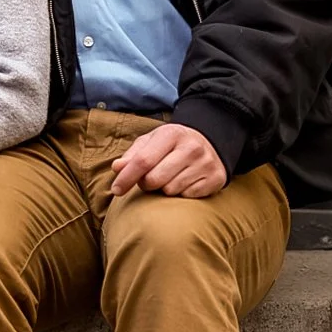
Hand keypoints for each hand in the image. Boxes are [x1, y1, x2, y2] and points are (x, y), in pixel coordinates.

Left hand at [110, 124, 227, 198]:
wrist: (209, 143)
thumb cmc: (171, 145)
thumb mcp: (151, 142)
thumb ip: (132, 155)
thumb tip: (117, 168)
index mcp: (171, 134)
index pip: (143, 160)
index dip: (127, 177)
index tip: (116, 190)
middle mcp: (191, 147)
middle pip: (155, 180)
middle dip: (146, 183)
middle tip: (150, 177)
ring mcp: (205, 163)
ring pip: (170, 191)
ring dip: (164, 189)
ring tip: (169, 177)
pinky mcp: (215, 179)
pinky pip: (187, 197)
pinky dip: (181, 193)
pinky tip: (185, 181)